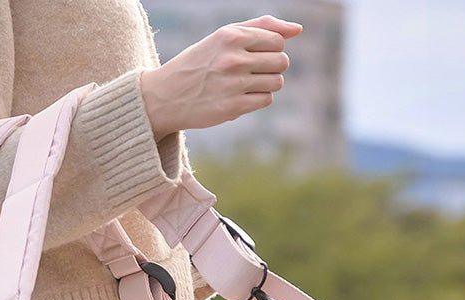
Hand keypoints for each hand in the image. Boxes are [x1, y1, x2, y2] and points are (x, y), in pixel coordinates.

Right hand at [140, 15, 302, 141]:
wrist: (167, 96)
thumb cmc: (200, 63)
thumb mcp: (224, 36)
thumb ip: (261, 27)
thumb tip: (297, 29)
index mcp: (232, 36)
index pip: (277, 40)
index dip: (271, 49)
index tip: (253, 55)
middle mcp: (233, 59)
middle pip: (281, 61)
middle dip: (272, 67)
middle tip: (252, 72)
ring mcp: (233, 84)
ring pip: (277, 82)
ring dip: (267, 84)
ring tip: (247, 84)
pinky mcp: (233, 107)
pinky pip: (266, 100)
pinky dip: (259, 99)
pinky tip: (242, 97)